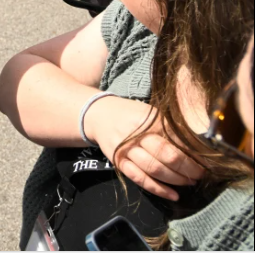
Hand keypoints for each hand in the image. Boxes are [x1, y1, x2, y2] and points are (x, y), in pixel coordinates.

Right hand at [85, 96, 204, 199]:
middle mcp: (137, 134)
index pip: (178, 138)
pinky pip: (139, 178)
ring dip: (176, 179)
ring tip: (189, 182)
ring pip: (154, 169)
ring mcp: (126, 149)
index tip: (209, 162)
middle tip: (200, 174)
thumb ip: (171, 127)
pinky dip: (158, 189)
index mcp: (150, 119)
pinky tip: (173, 195)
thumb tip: (200, 145)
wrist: (98, 115)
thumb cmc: (131, 114)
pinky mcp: (118, 161)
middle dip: (188, 168)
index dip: (195, 152)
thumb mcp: (151, 113)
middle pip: (167, 155)